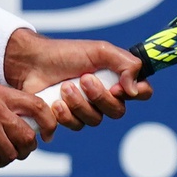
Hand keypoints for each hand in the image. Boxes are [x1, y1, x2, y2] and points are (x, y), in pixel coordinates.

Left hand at [1, 30, 152, 129]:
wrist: (32, 62)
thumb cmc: (66, 53)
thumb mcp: (100, 51)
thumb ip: (126, 65)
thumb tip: (135, 89)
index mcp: (117, 79)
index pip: (143, 93)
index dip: (137, 94)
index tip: (118, 86)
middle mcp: (105, 97)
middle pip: (118, 111)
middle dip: (99, 97)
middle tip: (84, 79)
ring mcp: (87, 109)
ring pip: (95, 120)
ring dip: (79, 103)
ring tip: (64, 87)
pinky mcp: (68, 119)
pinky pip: (76, 126)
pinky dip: (65, 114)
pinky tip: (55, 102)